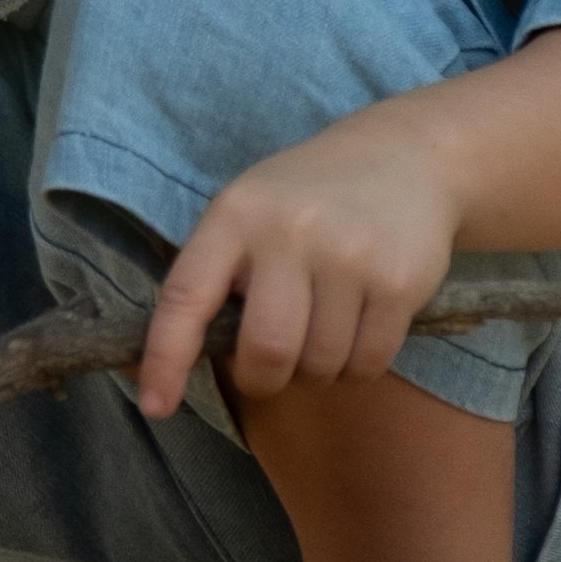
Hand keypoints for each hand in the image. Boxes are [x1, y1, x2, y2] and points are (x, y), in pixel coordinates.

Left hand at [134, 94, 459, 420]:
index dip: (165, 357)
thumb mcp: (250, 210)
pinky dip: (357, 367)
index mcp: (236, 215)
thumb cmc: (309, 197)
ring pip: (319, 366)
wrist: (404, 156)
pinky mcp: (398, 282)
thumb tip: (179, 364)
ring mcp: (347, 257)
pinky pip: (367, 365)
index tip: (157, 405)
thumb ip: (219, 274)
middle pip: (266, 350)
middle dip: (263, 378)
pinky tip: (359, 328)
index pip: (186, 296)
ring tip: (323, 329)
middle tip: (272, 365)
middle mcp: (289, 232)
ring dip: (316, 371)